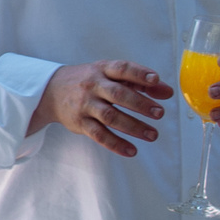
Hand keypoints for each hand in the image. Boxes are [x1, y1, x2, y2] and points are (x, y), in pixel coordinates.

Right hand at [34, 60, 171, 157]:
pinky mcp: (80, 123)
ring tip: (152, 135)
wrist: (52, 90)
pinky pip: (99, 135)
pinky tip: (131, 150)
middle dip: (140, 104)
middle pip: (118, 94)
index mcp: (103, 70)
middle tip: (159, 113)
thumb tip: (167, 92)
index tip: (155, 79)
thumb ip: (139, 82)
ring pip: (110, 117)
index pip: (122, 69)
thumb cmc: (90, 81)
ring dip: (133, 127)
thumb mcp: (110, 75)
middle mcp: (93, 85)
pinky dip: (116, 144)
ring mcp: (86, 105)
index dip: (139, 73)